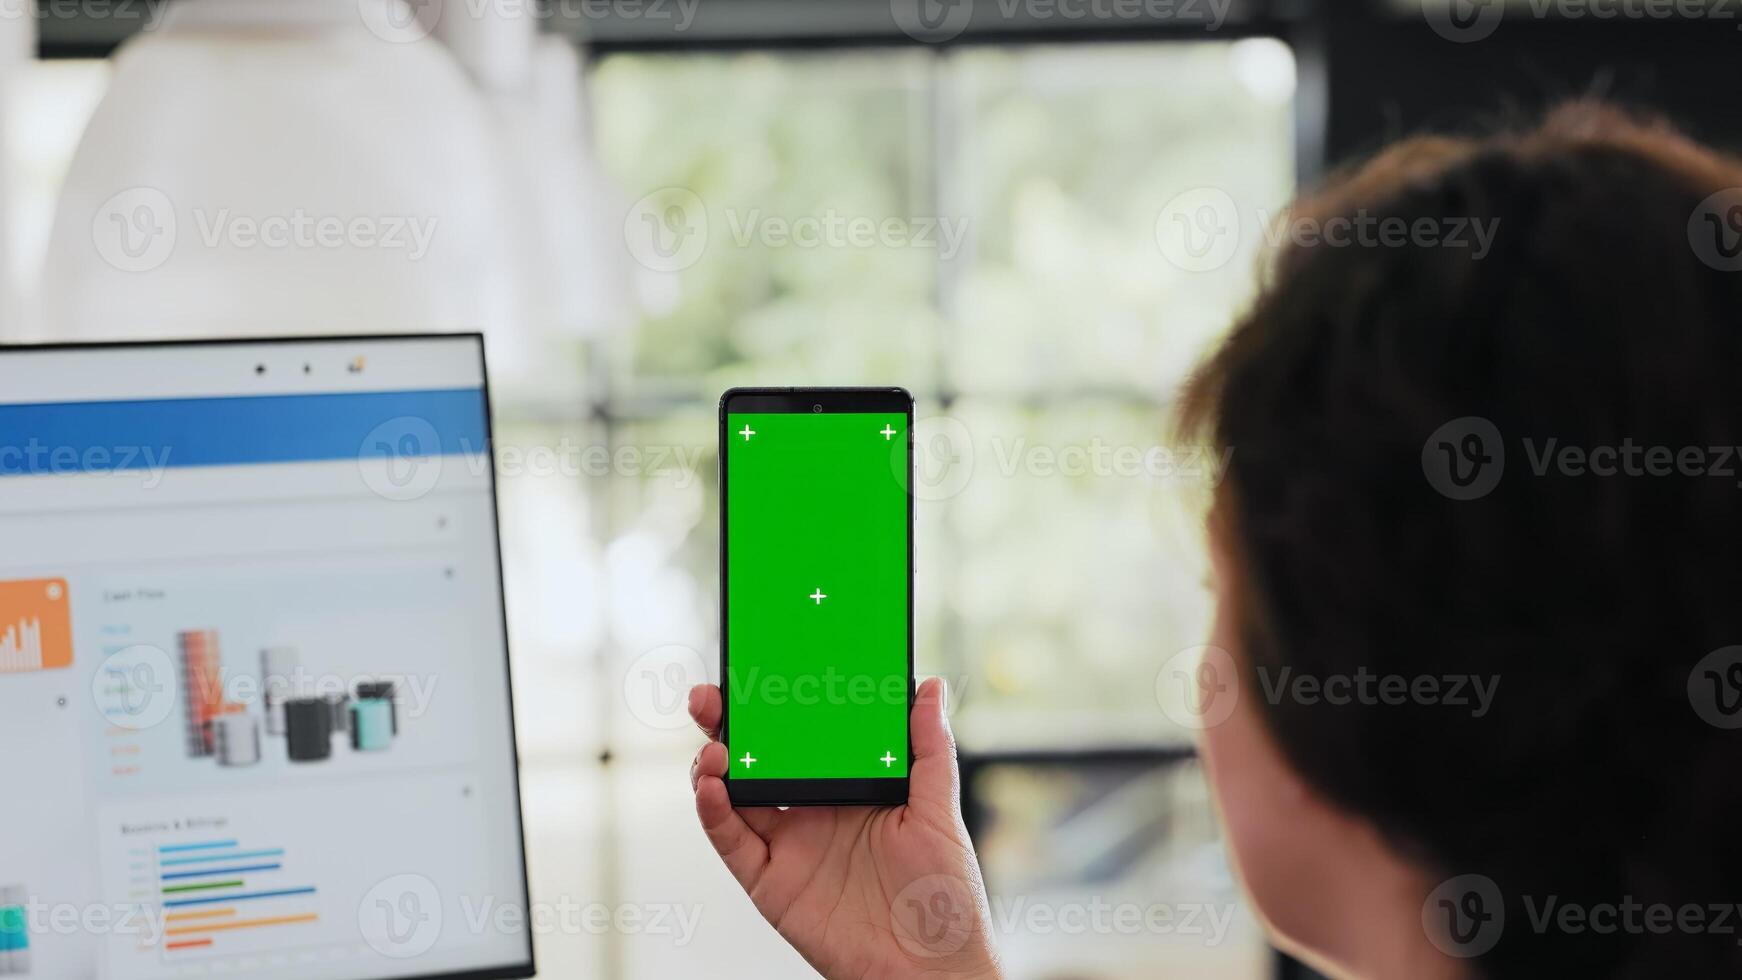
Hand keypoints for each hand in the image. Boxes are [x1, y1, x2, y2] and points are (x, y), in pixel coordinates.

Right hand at [688, 677, 1002, 979]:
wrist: (931, 970)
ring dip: (714, 763)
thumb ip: (929, 750)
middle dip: (729, 724)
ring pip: (734, 794)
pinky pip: (732, 840)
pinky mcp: (769, 882)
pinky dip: (714, 812)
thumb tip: (929, 688)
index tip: (762, 669)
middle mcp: (811, 810)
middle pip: (758, 757)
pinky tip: (712, 786)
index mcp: (849, 786)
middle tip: (712, 697)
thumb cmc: (945, 897)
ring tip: (715, 745)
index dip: (779, 704)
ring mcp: (787, 844)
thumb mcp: (939, 812)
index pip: (804, 735)